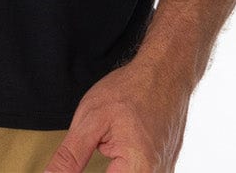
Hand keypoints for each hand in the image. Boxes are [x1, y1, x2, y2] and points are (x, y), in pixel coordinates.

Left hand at [45, 59, 190, 172]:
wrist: (166, 71)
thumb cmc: (132, 89)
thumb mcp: (90, 120)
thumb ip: (70, 157)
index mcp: (138, 170)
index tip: (80, 155)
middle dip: (97, 168)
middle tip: (99, 141)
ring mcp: (164, 172)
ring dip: (113, 167)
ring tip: (111, 139)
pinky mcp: (164, 167)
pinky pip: (138, 172)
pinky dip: (124, 164)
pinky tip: (121, 147)